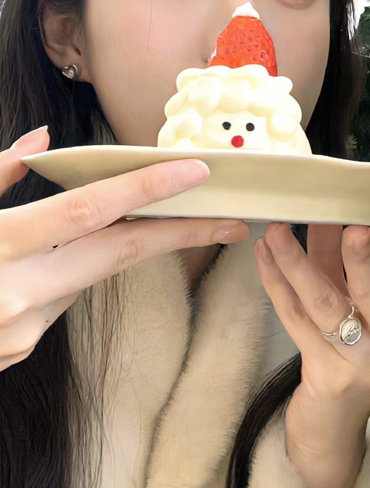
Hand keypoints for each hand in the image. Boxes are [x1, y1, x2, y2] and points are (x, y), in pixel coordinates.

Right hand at [0, 127, 247, 370]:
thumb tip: (45, 138)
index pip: (88, 213)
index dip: (145, 190)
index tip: (196, 174)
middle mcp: (15, 297)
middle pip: (117, 256)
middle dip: (179, 236)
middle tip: (231, 222)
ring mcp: (20, 331)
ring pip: (88, 276)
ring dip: (113, 249)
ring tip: (141, 226)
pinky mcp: (20, 349)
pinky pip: (59, 300)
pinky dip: (66, 273)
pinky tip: (48, 262)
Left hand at [254, 178, 369, 487]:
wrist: (333, 426)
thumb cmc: (344, 352)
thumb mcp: (352, 304)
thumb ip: (338, 262)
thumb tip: (323, 210)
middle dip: (359, 256)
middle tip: (349, 224)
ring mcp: (362, 361)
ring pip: (325, 303)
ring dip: (296, 262)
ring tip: (275, 230)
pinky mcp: (328, 375)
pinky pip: (296, 321)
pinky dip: (276, 285)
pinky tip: (262, 257)